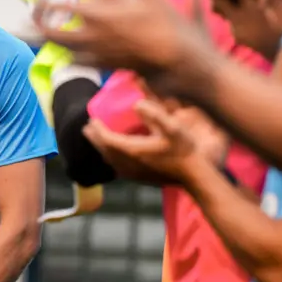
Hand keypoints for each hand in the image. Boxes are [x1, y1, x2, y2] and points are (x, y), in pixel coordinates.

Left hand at [41, 0, 211, 76]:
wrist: (178, 60)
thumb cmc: (166, 23)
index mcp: (100, 14)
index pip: (63, 5)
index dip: (46, 0)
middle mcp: (93, 36)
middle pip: (55, 34)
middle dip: (37, 28)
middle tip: (24, 23)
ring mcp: (98, 53)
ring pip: (65, 49)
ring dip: (50, 42)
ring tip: (35, 36)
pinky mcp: (106, 65)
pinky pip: (80, 61)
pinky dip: (70, 54)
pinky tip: (68, 51)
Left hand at [81, 100, 218, 185]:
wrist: (193, 175)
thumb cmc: (184, 149)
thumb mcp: (173, 127)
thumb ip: (155, 114)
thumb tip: (136, 103)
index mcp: (134, 150)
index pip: (107, 139)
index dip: (97, 129)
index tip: (91, 118)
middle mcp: (129, 164)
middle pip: (104, 150)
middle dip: (94, 138)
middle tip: (88, 126)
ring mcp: (132, 173)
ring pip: (109, 160)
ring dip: (101, 147)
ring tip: (96, 137)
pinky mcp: (138, 178)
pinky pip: (116, 166)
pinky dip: (109, 157)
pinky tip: (112, 152)